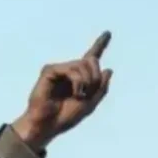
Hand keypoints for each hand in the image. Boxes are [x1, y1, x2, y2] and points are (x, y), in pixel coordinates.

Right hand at [13, 31, 113, 148]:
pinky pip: (71, 69)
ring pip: (83, 64)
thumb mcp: (91, 104)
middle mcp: (69, 71)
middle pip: (91, 61)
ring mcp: (58, 70)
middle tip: (89, 91)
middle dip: (95, 77)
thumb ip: (101, 88)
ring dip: (87, 81)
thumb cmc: (66, 117)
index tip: (108, 33)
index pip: (90, 58)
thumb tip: (108, 69)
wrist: (49, 125)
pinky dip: (78, 81)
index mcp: (79, 78)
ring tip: (80, 94)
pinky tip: (75, 92)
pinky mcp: (49, 71)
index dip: (100, 45)